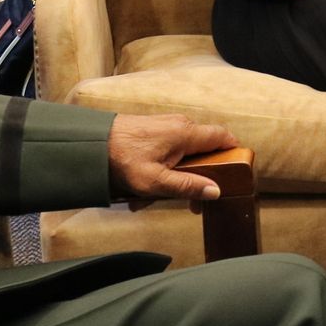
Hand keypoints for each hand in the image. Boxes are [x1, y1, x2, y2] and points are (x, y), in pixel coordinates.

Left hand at [107, 113, 238, 200]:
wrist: (90, 143)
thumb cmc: (121, 159)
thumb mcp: (155, 181)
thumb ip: (187, 186)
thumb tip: (216, 191)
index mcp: (187, 133)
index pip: (224, 137)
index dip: (235, 152)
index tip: (236, 172)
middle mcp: (181, 124)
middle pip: (205, 148)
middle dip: (199, 176)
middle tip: (192, 200)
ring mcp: (167, 125)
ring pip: (185, 152)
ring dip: (176, 176)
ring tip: (154, 197)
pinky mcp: (154, 129)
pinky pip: (169, 150)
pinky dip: (163, 168)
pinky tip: (144, 186)